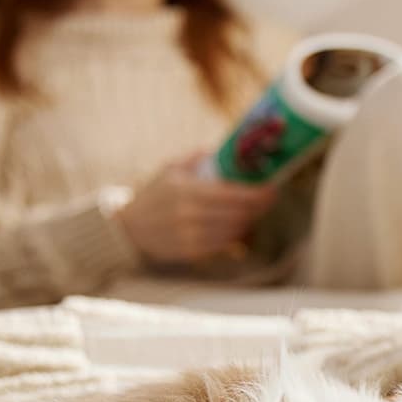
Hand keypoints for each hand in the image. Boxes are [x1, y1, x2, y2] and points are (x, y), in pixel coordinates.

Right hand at [115, 153, 277, 264]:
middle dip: (259, 206)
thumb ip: (198, 158)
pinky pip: (225, 243)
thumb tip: (228, 149)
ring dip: (249, 220)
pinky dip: (236, 234)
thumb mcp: (171, 169)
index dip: (258, 193)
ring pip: (235, 230)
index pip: (233, 194)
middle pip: (239, 213)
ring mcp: (191, 235)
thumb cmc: (155, 194)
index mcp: (187, 190)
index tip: (272, 188)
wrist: (130, 228)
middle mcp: (190, 214)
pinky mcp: (192, 252)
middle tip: (268, 197)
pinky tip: (238, 224)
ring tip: (254, 209)